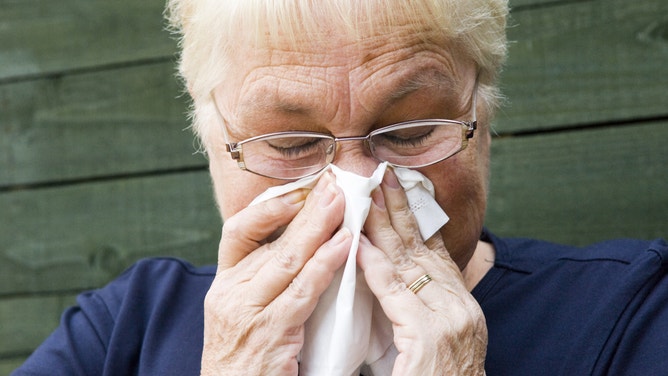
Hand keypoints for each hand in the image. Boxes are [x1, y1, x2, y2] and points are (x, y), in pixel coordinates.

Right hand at [201, 172, 350, 375]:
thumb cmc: (244, 355)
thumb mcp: (242, 310)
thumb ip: (263, 277)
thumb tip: (300, 240)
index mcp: (224, 282)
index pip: (238, 230)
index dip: (270, 207)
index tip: (302, 189)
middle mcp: (230, 292)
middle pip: (271, 239)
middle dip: (306, 209)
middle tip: (334, 184)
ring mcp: (247, 312)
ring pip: (287, 260)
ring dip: (319, 228)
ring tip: (342, 203)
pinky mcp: (270, 333)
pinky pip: (302, 292)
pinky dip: (324, 265)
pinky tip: (344, 245)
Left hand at [359, 170, 486, 374]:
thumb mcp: (432, 341)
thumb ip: (416, 310)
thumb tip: (390, 274)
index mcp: (461, 307)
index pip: (435, 252)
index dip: (415, 218)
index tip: (398, 189)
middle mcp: (461, 308)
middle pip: (424, 247)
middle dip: (400, 208)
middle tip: (380, 174)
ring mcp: (450, 322)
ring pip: (410, 261)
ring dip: (384, 224)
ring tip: (365, 192)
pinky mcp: (431, 338)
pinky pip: (397, 294)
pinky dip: (377, 266)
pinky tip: (360, 242)